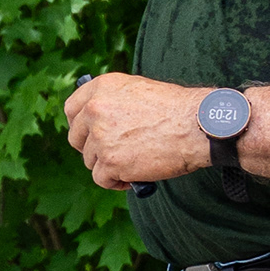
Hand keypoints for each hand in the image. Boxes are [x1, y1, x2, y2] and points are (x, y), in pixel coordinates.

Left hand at [64, 72, 215, 189]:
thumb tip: (97, 122)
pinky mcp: (110, 161)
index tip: (87, 135)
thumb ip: (113, 102)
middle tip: (111, 155)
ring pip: (90, 161)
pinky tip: (133, 178)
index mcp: (102, 88)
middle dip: (92, 150)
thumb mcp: (138, 92)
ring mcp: (100, 136)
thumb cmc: (176, 110)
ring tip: (133, 163)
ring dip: (109, 166)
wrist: (197, 125)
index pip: (72, 109)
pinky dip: (116, 182)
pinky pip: (101, 179)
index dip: (79, 125)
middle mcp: (96, 109)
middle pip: (76, 138)